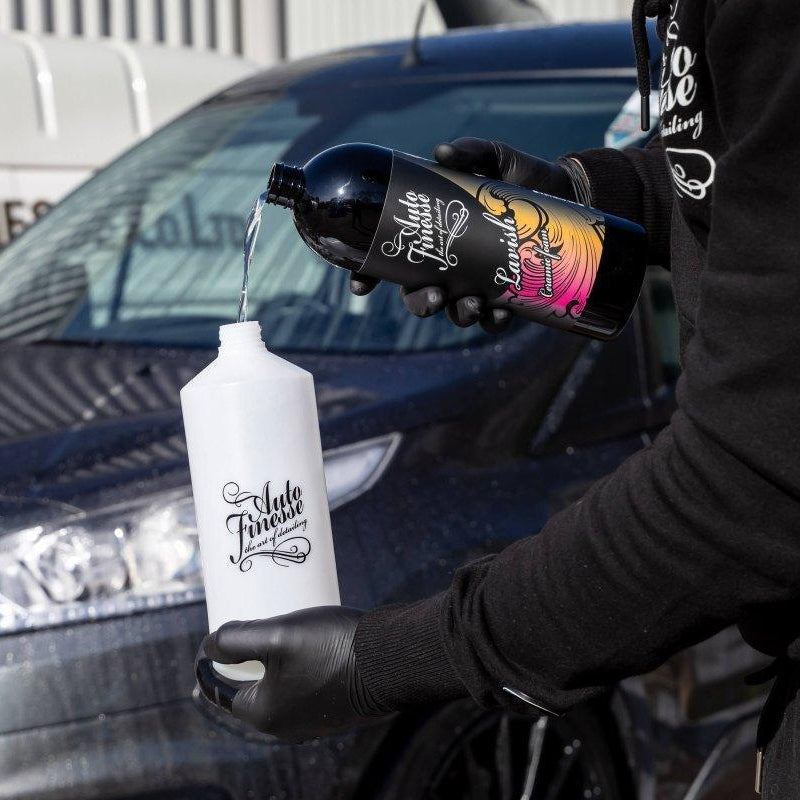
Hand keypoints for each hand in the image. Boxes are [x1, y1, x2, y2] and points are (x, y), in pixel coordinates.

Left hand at [195, 606, 388, 741]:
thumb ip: (236, 640)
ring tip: (272, 632)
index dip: (212, 668)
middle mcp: (290, 725)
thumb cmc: (333, 647)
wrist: (396, 659)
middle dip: (244, 664)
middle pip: (254, 691)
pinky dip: (298, 667)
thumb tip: (208, 647)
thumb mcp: (277, 636)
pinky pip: (307, 686)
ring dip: (273, 665)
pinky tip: (306, 643)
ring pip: (282, 688)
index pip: (224, 693)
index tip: (208, 645)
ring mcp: (318, 717)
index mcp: (267, 715)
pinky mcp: (341, 705)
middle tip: (242, 632)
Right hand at [350, 138, 576, 332]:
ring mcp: (476, 282)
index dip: (370, 275)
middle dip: (420, 303)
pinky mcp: (507, 295)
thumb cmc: (519, 179)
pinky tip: (501, 311)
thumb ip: (469, 153)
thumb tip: (442, 152)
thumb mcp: (493, 159)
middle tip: (434, 297)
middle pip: (418, 295)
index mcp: (434, 235)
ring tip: (473, 303)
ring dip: (458, 313)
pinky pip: (493, 320)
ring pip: (454, 312)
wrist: (567, 194)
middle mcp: (449, 264)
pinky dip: (494, 321)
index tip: (362, 286)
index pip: (392, 258)